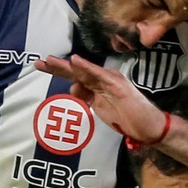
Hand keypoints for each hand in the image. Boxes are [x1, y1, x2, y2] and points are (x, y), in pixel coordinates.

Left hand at [35, 55, 168, 142]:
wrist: (148, 126)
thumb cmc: (127, 118)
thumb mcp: (100, 108)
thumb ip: (87, 97)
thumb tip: (72, 87)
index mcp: (98, 85)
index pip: (75, 76)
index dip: (58, 71)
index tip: (41, 66)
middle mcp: (103, 79)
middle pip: (76, 71)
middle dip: (57, 67)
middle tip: (39, 62)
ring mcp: (110, 80)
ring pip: (84, 71)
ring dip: (67, 66)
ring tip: (50, 60)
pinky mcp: (117, 84)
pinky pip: (99, 75)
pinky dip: (87, 68)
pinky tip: (75, 62)